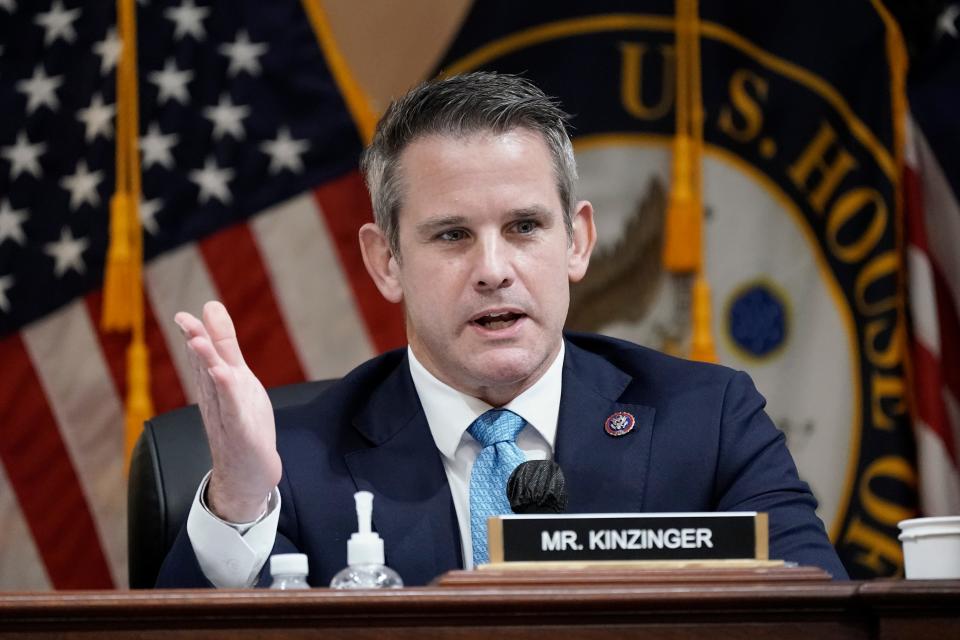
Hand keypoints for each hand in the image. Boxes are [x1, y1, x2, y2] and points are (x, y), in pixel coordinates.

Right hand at [175, 301, 281, 522]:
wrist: (247, 475)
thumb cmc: (241, 423)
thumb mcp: (237, 378)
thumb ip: (225, 344)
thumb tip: (211, 307)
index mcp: (215, 386)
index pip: (202, 357)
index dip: (194, 336)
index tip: (182, 316)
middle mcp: (216, 400)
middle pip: (205, 368)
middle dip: (196, 344)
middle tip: (185, 321)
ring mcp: (227, 418)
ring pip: (217, 388)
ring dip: (207, 365)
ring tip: (199, 342)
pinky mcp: (242, 434)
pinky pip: (234, 413)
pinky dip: (229, 395)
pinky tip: (225, 376)